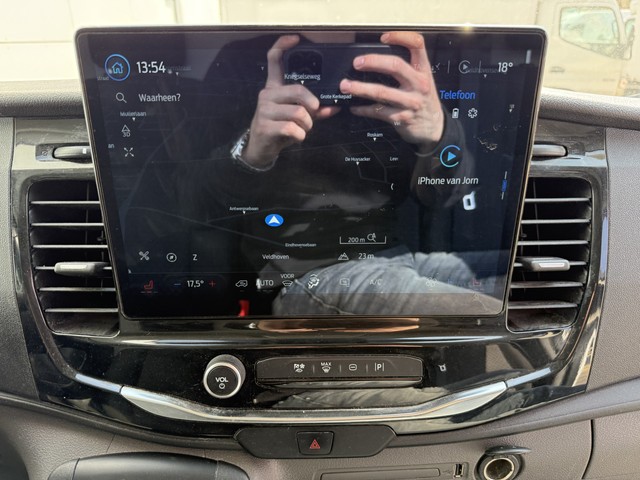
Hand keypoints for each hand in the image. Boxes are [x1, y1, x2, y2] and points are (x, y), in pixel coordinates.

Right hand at [242, 35, 339, 167]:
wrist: (260, 149)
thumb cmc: (279, 130)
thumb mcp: (297, 118)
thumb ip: (315, 111)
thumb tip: (335, 108)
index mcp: (274, 88)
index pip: (274, 60)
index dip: (283, 46)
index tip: (295, 38)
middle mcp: (267, 95)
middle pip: (298, 91)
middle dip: (312, 106)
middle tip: (313, 115)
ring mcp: (264, 110)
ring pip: (298, 112)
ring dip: (307, 125)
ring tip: (303, 129)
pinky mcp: (264, 126)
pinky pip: (292, 128)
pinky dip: (300, 135)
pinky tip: (296, 137)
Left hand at [339, 31, 443, 153]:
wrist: (433, 127)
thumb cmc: (423, 100)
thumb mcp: (422, 80)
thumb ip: (406, 69)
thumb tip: (375, 60)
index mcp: (423, 70)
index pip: (417, 45)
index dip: (400, 37)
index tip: (384, 37)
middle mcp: (419, 83)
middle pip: (395, 65)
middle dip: (373, 62)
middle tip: (357, 63)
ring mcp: (410, 102)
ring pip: (382, 92)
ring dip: (360, 88)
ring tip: (346, 86)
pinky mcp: (402, 118)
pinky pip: (378, 111)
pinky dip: (363, 109)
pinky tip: (355, 107)